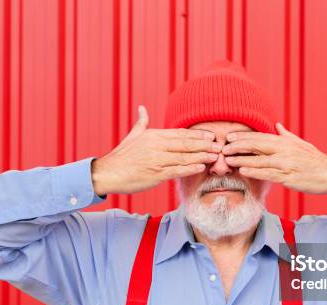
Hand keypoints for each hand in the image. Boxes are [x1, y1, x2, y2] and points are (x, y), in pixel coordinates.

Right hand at [91, 106, 220, 194]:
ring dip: (201, 156)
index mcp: (153, 136)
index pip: (179, 134)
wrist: (107, 173)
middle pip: (185, 144)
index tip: (210, 135)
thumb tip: (142, 108)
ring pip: (183, 157)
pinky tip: (201, 167)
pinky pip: (176, 170)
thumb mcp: (132, 136)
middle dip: (203, 144)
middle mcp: (156, 146)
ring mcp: (156, 160)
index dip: (196, 135)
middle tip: (219, 144)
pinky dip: (189, 168)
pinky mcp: (155, 174)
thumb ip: (141, 122)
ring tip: (215, 156)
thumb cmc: (121, 156)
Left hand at [222, 123, 326, 194]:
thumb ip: (286, 135)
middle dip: (239, 145)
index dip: (244, 136)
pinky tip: (243, 170)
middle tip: (223, 146)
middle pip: (257, 145)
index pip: (260, 137)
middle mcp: (284, 150)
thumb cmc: (315, 160)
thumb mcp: (301, 144)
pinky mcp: (288, 176)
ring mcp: (286, 163)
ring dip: (242, 159)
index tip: (229, 136)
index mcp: (286, 141)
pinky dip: (255, 171)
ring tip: (227, 159)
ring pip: (260, 160)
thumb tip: (277, 125)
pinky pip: (268, 173)